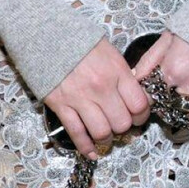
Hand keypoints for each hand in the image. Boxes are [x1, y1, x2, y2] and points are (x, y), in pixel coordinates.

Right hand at [43, 40, 151, 156]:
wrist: (46, 35)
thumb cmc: (79, 41)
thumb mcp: (108, 51)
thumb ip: (122, 73)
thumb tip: (133, 92)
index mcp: (117, 71)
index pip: (139, 104)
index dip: (142, 116)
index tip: (139, 117)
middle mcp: (101, 88)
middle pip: (122, 123)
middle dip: (125, 129)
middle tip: (122, 127)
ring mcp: (80, 98)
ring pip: (102, 132)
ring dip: (106, 140)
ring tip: (107, 138)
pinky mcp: (61, 106)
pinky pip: (77, 133)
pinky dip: (85, 147)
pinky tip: (91, 152)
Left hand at [135, 32, 188, 115]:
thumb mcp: (167, 37)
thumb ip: (150, 60)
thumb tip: (136, 75)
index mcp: (173, 71)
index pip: (153, 97)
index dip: (150, 98)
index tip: (151, 94)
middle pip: (172, 108)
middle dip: (167, 105)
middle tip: (167, 97)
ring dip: (186, 110)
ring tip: (183, 101)